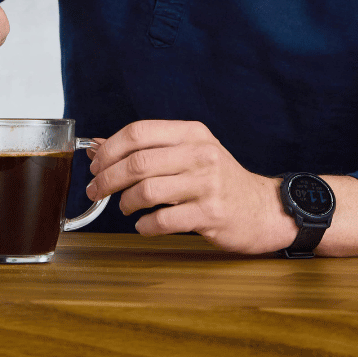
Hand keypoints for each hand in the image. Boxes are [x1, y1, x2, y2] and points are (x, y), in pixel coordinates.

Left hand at [85, 120, 294, 252]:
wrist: (262, 208)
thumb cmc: (218, 178)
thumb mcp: (187, 152)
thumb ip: (146, 148)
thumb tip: (97, 146)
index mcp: (190, 132)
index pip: (139, 132)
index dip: (110, 148)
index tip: (95, 163)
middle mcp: (199, 153)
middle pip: (138, 162)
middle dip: (108, 178)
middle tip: (95, 190)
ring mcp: (206, 183)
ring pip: (148, 190)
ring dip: (125, 201)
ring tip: (124, 207)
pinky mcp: (210, 214)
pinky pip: (164, 220)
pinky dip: (145, 225)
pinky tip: (143, 224)